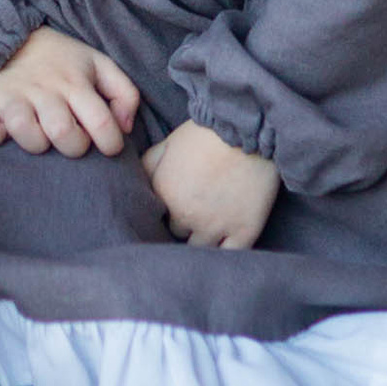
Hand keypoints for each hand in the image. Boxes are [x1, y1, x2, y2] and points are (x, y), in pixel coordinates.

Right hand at [0, 28, 138, 158]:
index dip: (110, 144)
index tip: (107, 147)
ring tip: (38, 135)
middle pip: (63, 132)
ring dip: (34, 142)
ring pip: (25, 130)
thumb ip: (124, 93)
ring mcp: (11, 95)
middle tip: (70, 140)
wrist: (13, 34)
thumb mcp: (98, 65)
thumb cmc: (60, 61)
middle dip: (73, 146)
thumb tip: (124, 128)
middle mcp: (44, 89)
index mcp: (74, 82)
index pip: (101, 123)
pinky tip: (3, 131)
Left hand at [143, 121, 279, 248]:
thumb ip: (148, 165)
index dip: (167, 210)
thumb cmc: (207, 132)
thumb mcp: (168, 143)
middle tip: (195, 214)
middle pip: (178, 234)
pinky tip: (225, 245)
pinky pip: (229, 255)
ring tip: (210, 230)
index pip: (157, 216)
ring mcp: (215, 226)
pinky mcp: (244, 231)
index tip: (176, 205)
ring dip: (202, 241)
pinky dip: (226, 253)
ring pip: (200, 249)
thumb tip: (138, 182)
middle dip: (184, 225)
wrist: (248, 129)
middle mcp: (186, 215)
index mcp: (165, 193)